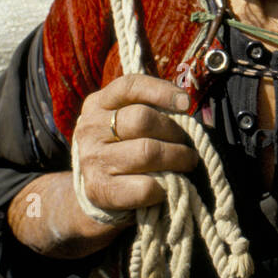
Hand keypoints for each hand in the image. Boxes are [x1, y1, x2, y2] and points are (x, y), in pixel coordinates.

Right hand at [73, 74, 198, 216]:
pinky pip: (144, 186)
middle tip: (188, 145)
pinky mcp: (99, 190)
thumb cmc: (124, 147)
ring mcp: (92, 159)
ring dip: (177, 158)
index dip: (161, 91)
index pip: (130, 86)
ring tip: (187, 162)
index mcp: (98, 104)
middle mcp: (90, 128)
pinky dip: (164, 186)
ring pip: (147, 152)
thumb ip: (151, 110)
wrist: (98, 191)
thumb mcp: (127, 121)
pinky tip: (168, 186)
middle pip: (142, 119)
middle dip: (174, 132)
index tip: (186, 103)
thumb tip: (186, 107)